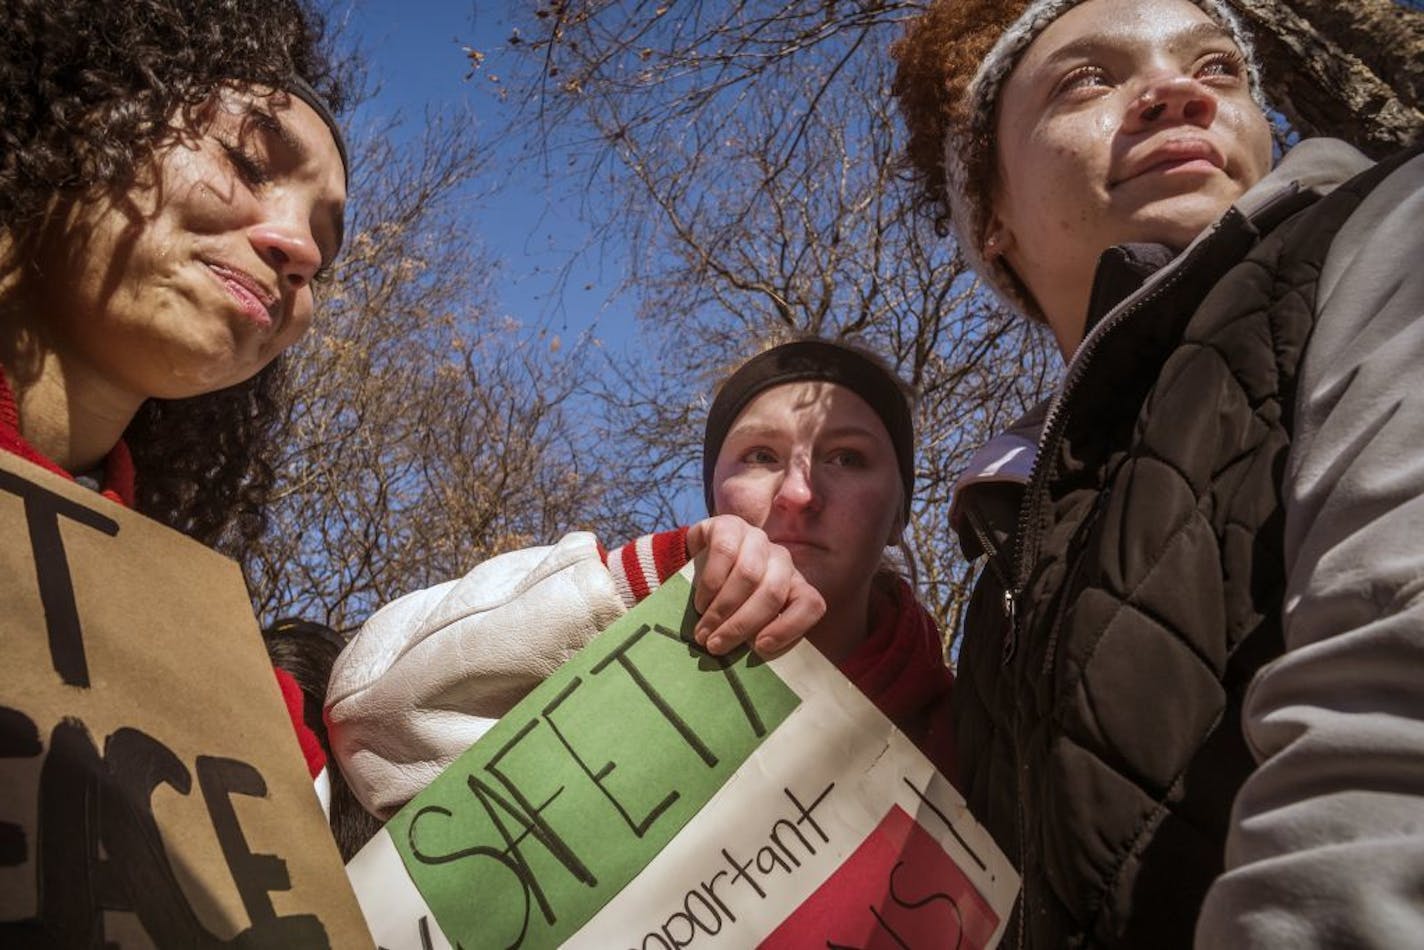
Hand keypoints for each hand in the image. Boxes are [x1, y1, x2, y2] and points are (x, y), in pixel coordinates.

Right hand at [684, 515, 825, 656]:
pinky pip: (724, 553)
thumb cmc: (724, 603)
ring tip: (703, 630)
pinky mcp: (729, 525)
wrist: (694, 567)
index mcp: (794, 586)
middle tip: (715, 645)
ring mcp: (756, 539)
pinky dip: (709, 584)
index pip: (810, 604)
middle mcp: (781, 560)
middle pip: (772, 592)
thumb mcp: (744, 620)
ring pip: (748, 574)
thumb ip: (754, 635)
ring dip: (721, 608)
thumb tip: (752, 662)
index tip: (759, 647)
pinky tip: (700, 602)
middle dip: (741, 624)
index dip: (789, 627)